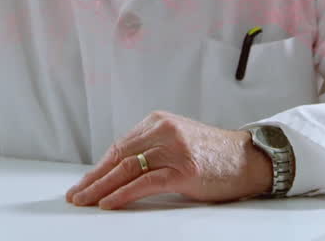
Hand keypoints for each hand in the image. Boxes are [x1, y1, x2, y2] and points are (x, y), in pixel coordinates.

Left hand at [65, 111, 273, 209]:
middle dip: (93, 178)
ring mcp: (175, 149)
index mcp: (158, 121)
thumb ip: (151, 148)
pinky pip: (146, 182)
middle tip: (75, 195)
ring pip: (127, 169)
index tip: (82, 183)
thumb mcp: (178, 141)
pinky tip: (109, 203)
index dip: (98, 168)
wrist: (249, 159)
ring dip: (101, 188)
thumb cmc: (213, 155)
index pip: (119, 146)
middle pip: (119, 156)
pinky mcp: (185, 169)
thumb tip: (116, 172)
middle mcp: (164, 130)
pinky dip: (123, 194)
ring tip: (85, 201)